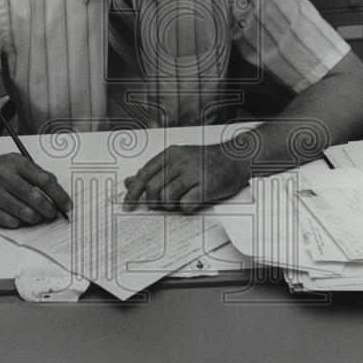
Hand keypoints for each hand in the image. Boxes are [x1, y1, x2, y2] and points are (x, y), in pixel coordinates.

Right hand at [0, 153, 71, 227]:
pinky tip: (17, 214)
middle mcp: (3, 178)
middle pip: (36, 200)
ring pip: (25, 214)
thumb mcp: (16, 162)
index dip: (59, 195)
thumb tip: (58, 193)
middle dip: (50, 210)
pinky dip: (19, 221)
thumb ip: (36, 174)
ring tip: (38, 215)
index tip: (67, 204)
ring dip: (36, 218)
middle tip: (54, 214)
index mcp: (14, 163)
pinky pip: (12, 222)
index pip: (44, 180)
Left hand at [122, 144, 248, 212]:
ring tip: (178, 201)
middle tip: (159, 205)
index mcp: (170, 154)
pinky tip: (191, 202)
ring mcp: (194, 173)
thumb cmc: (205, 161)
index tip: (128, 205)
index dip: (133, 192)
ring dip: (170, 205)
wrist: (235, 159)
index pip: (144, 175)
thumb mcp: (176, 160)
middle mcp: (180, 161)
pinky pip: (186, 204)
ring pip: (167, 197)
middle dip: (153, 201)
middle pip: (153, 188)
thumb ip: (153, 171)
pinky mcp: (206, 186)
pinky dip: (185, 208)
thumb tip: (129, 182)